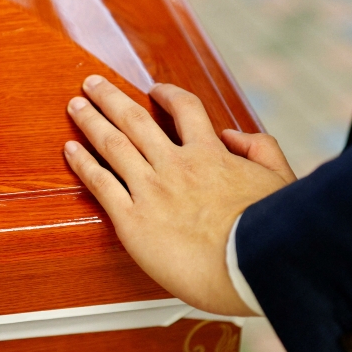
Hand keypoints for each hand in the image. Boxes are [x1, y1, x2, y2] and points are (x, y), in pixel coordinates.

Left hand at [63, 75, 296, 315]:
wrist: (251, 266)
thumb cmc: (270, 231)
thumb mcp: (280, 178)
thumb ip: (260, 148)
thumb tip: (233, 136)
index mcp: (211, 154)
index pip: (185, 110)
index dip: (167, 95)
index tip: (154, 90)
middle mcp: (176, 165)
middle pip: (136, 120)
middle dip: (111, 98)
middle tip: (92, 84)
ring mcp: (152, 191)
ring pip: (113, 145)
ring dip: (91, 121)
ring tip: (75, 107)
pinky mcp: (133, 221)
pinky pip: (101, 184)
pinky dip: (83, 164)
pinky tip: (70, 150)